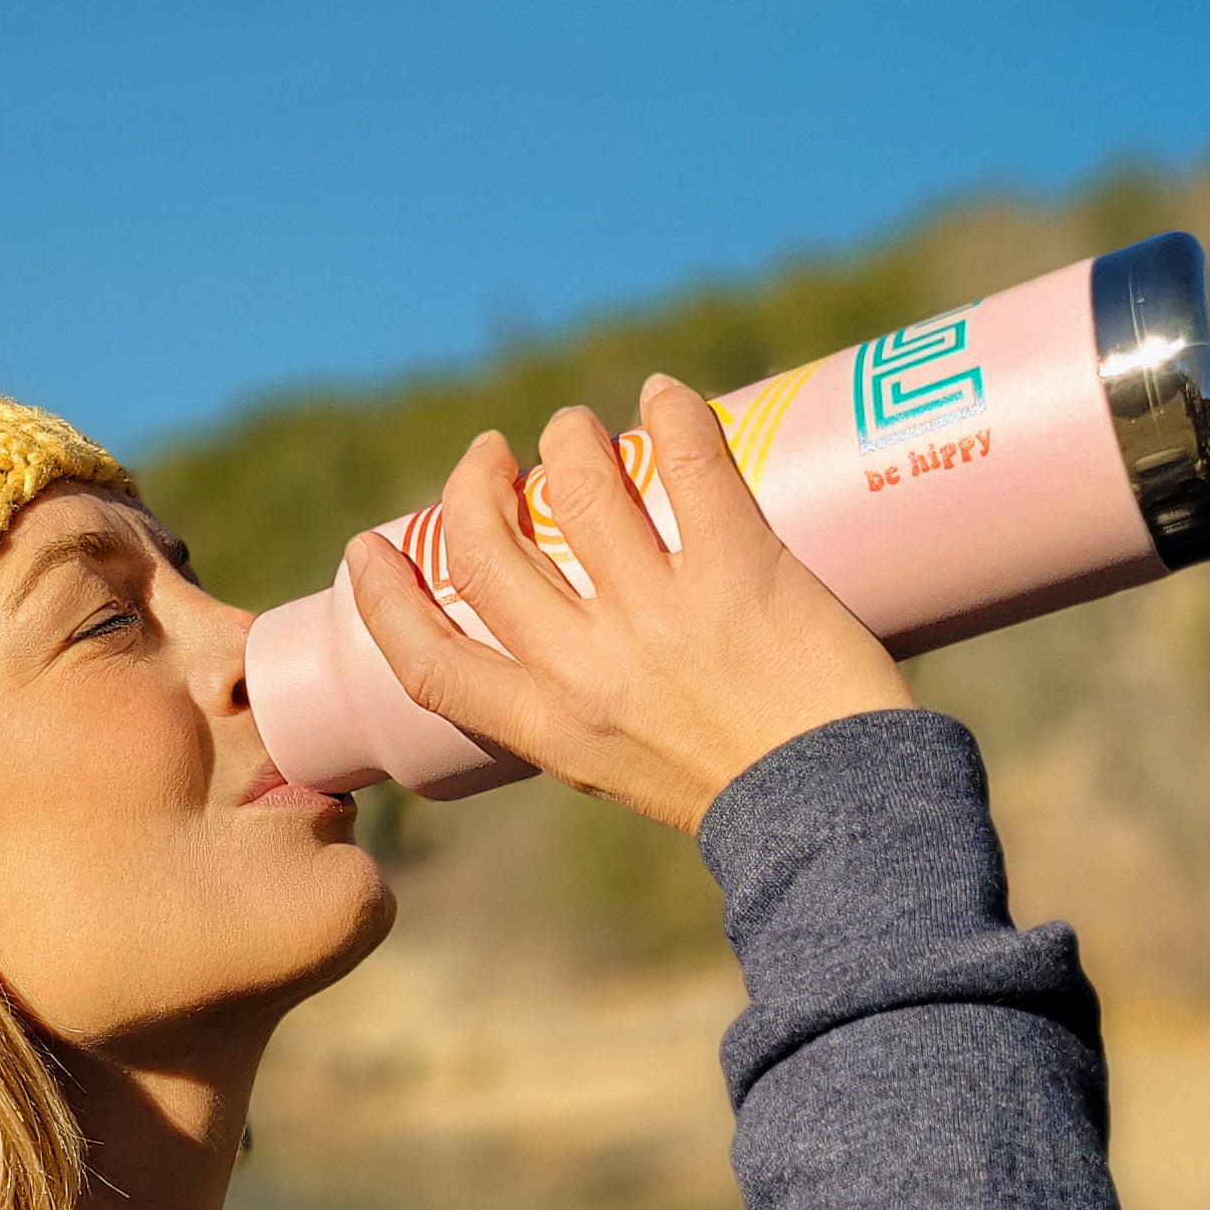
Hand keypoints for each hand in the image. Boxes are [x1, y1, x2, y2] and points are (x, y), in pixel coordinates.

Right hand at [344, 378, 910, 834]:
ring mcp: (659, 616)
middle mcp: (587, 669)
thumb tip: (560, 629)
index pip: (427, 663)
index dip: (382, 600)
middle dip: (474, 485)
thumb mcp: (619, 766)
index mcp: (548, 728)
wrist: (841, 813)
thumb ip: (577, 705)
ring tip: (581, 429)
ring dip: (568, 439)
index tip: (368, 549)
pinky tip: (665, 396)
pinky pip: (685, 463)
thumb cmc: (738, 793)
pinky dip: (669, 413)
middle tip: (496, 454)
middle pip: (487, 550)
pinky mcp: (737, 569)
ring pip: (576, 488)